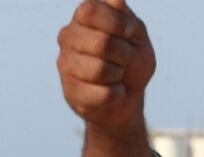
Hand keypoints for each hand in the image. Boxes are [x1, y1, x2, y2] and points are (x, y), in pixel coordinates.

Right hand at [58, 0, 155, 133]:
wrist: (128, 97)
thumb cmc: (131, 62)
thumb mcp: (136, 36)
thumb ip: (124, 16)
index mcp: (83, 19)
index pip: (91, 10)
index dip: (117, 23)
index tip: (128, 32)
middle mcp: (68, 38)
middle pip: (101, 42)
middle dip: (124, 54)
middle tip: (123, 59)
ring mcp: (66, 64)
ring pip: (100, 69)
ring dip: (118, 74)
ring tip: (115, 75)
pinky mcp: (71, 91)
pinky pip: (104, 93)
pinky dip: (117, 93)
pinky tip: (111, 90)